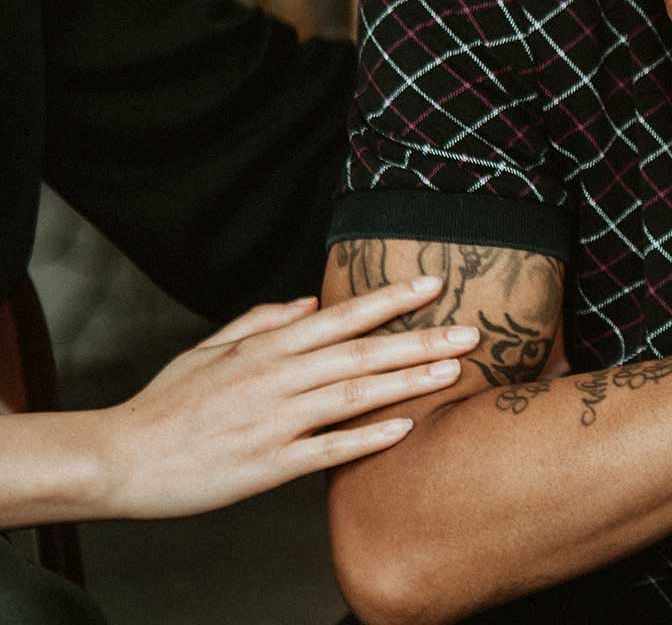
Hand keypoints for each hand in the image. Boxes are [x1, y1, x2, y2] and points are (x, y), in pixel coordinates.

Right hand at [95, 274, 478, 519]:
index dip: (390, 300)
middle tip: (472, 331)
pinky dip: (368, 439)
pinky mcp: (268, 466)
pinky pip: (328, 450)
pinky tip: (405, 428)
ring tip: (453, 371)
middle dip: (420, 340)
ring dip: (407, 382)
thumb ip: (263, 322)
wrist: (120, 459)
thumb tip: (310, 301)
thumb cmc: (166, 404)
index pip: (341, 317)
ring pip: (353, 397)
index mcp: (265, 349)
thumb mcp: (210, 350)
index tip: (434, 285)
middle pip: (360, 354)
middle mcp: (275, 380)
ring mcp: (274, 423)